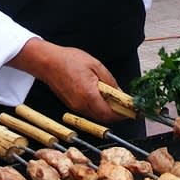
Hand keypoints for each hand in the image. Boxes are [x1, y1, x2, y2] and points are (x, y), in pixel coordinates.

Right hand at [8, 38, 125, 123]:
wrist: (47, 62)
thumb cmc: (69, 60)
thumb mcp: (96, 65)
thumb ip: (109, 81)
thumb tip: (120, 93)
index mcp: (89, 95)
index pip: (110, 113)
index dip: (123, 114)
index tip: (132, 110)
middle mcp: (81, 105)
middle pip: (104, 118)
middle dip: (117, 115)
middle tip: (126, 106)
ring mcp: (75, 107)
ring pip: (96, 116)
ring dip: (107, 112)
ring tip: (116, 101)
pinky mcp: (71, 105)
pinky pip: (88, 111)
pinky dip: (98, 108)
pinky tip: (102, 98)